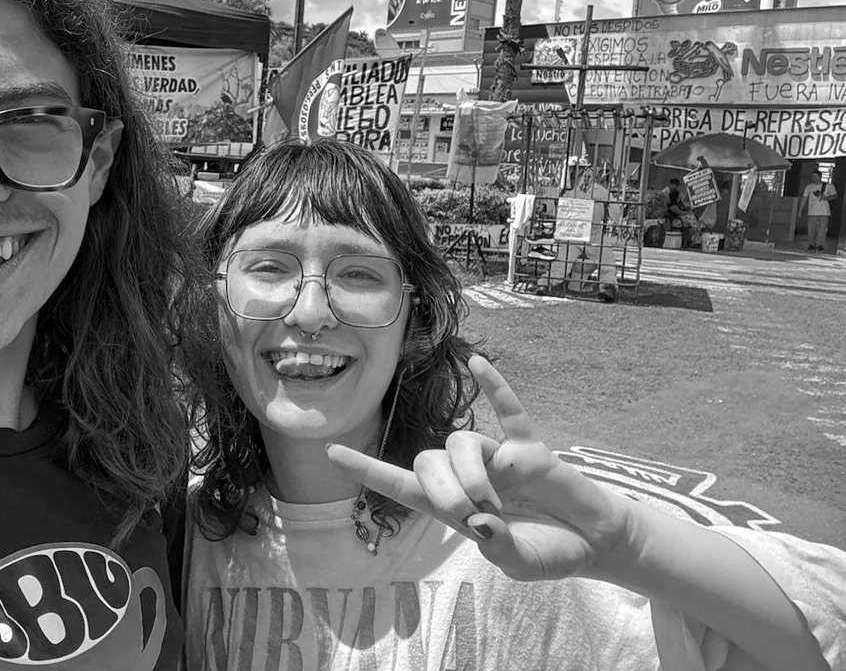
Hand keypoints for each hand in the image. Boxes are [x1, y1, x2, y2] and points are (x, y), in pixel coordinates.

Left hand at [327, 356, 635, 581]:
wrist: (595, 542)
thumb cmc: (550, 552)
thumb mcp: (520, 564)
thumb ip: (499, 548)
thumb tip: (481, 521)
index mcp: (453, 509)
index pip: (399, 484)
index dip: (366, 469)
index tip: (330, 451)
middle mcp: (468, 477)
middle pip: (428, 460)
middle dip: (444, 489)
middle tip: (475, 515)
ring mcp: (498, 459)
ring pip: (463, 443)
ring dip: (475, 473)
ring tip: (498, 503)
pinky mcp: (529, 447)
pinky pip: (509, 410)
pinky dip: (494, 387)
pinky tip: (479, 362)